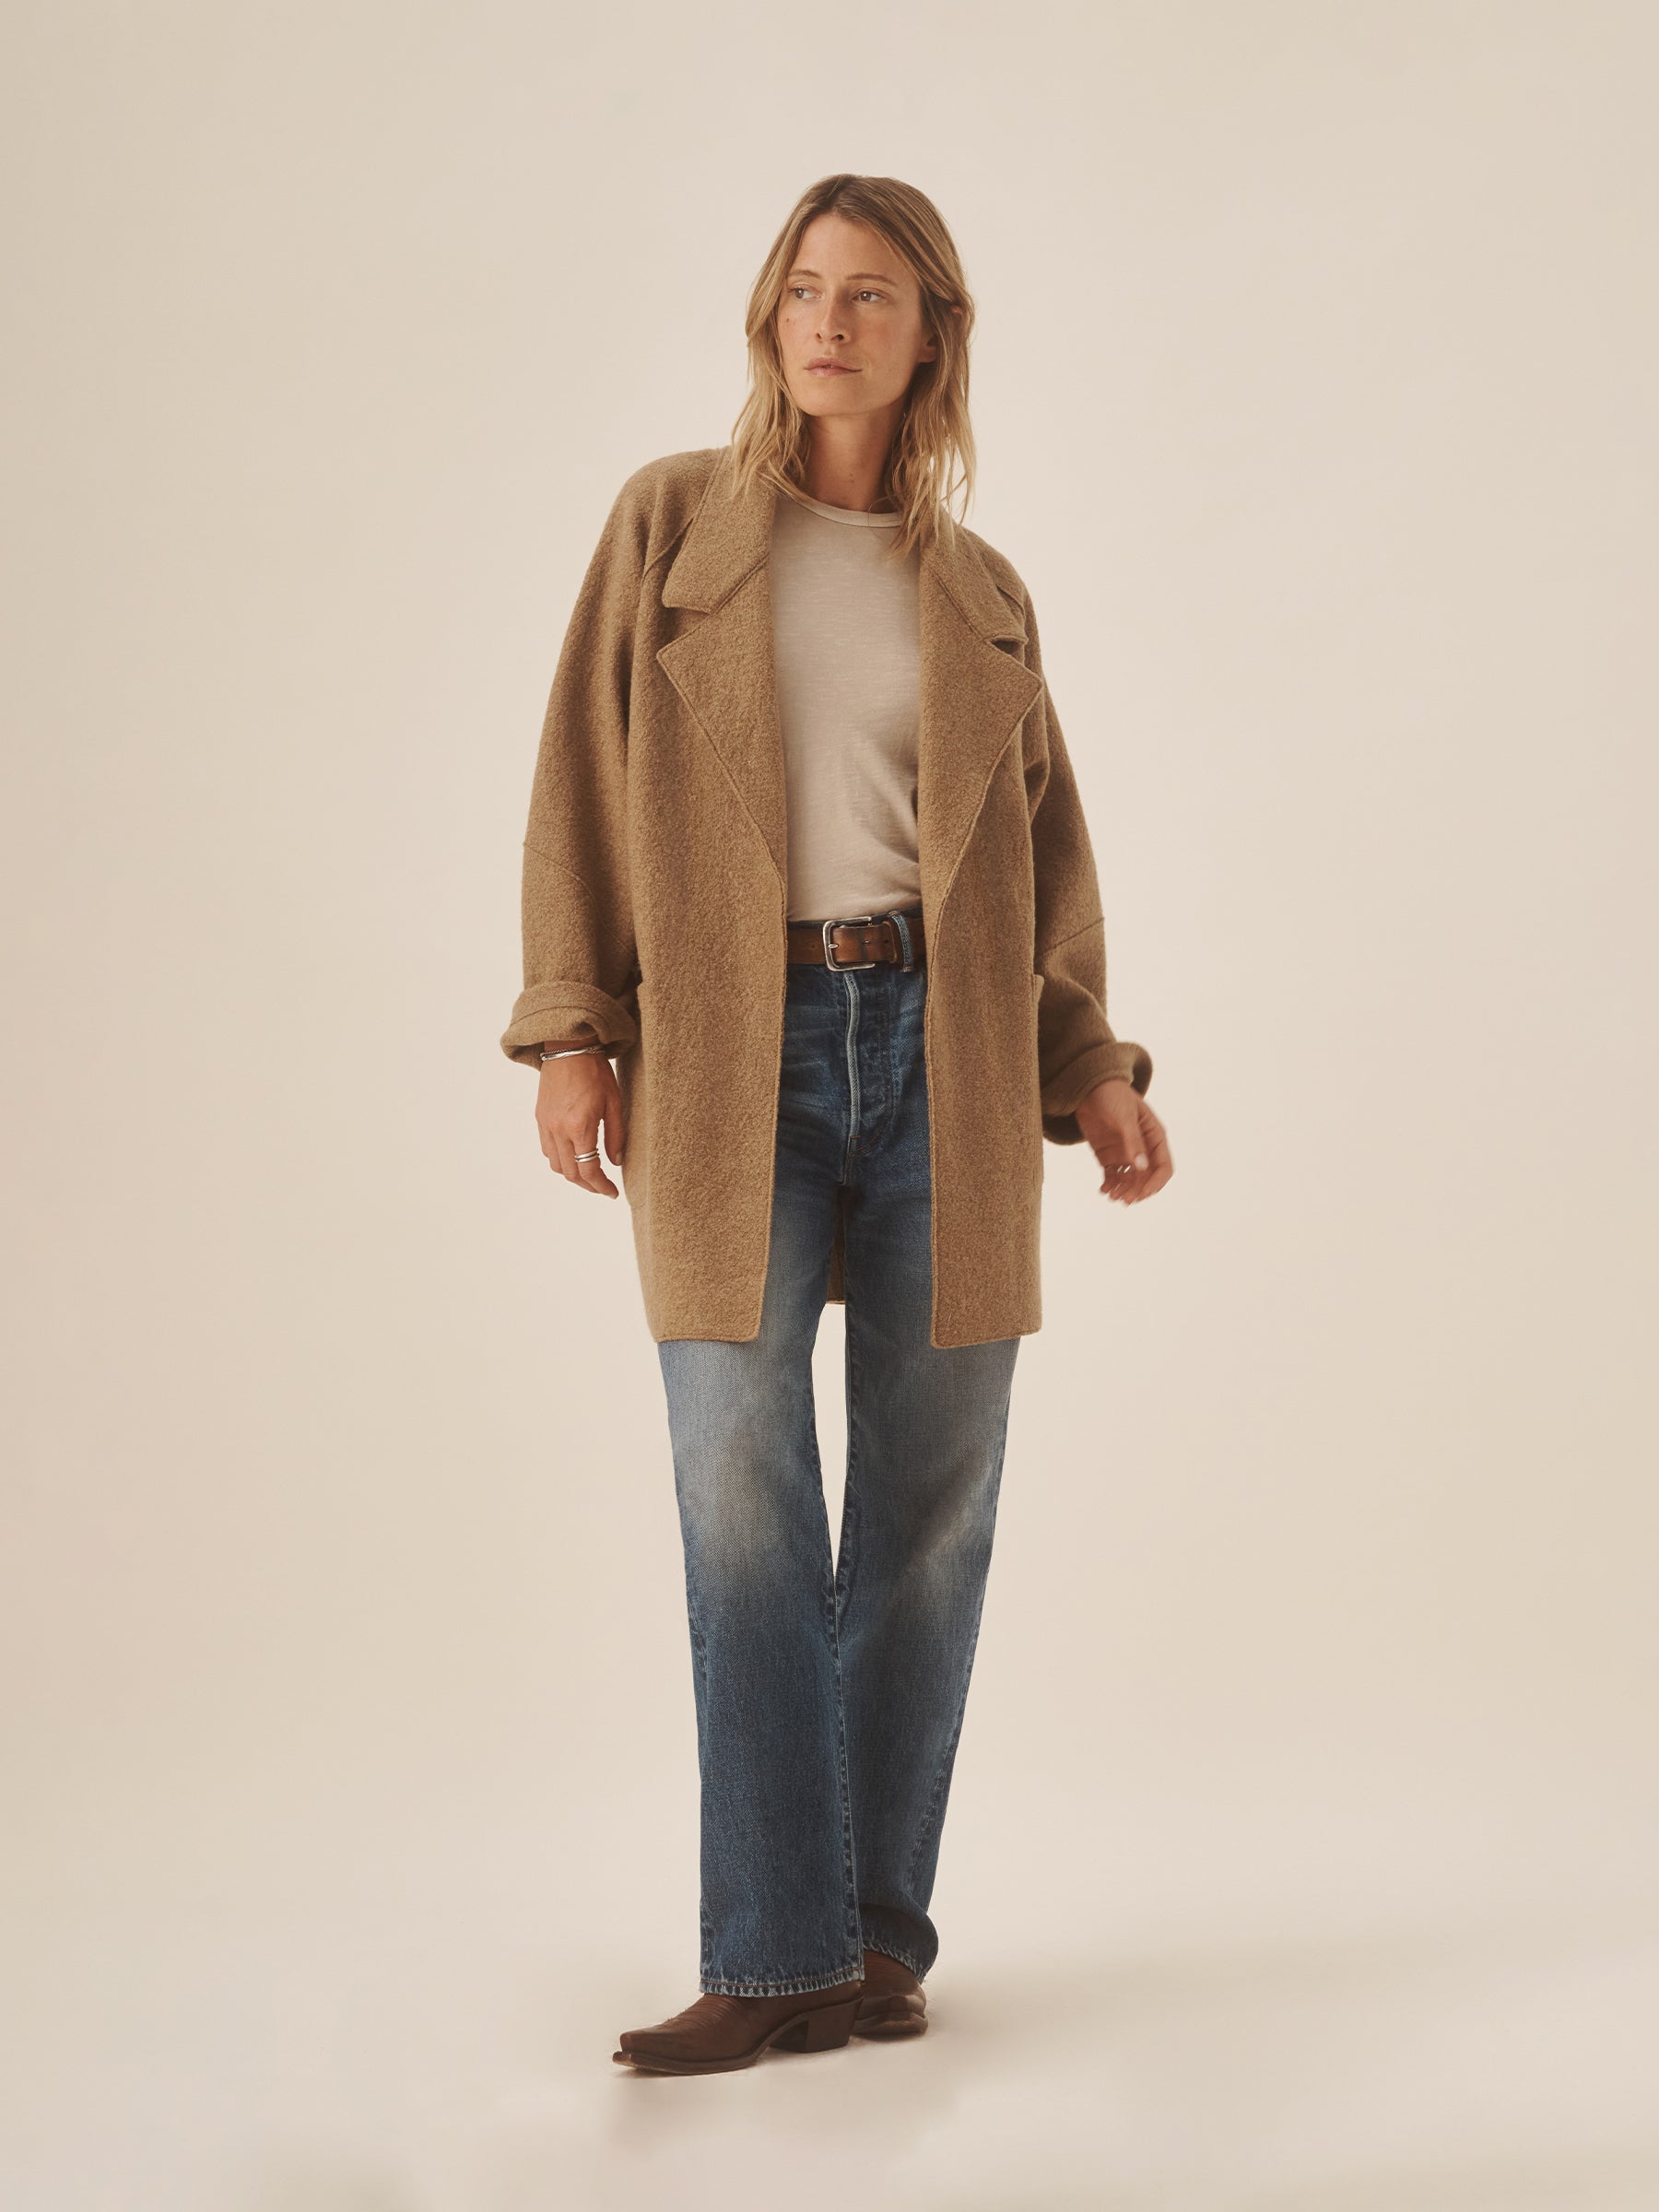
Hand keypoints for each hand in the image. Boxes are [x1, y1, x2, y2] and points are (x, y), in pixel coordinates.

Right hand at [536, 1051, 626, 1197]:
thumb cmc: (595, 1072)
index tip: (612, 1192)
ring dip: (572, 1174)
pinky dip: (560, 1159)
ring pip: (556, 1165)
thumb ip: (615, 1136)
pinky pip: (547, 1149)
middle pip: (570, 1173)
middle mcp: (558, 1129)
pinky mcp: (540, 1118)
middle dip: (588, 1185)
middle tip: (603, 1187)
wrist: (568, 1048)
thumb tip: (615, 1162)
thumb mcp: (614, 1103)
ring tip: (589, 1173)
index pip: (588, 1170)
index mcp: (579, 1127)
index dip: (601, 1186)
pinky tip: (573, 1154)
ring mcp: (546, 1125)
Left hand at [1075, 1078, 1172, 1205]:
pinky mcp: (1109, 1155)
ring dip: (1123, 1191)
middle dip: (1138, 1191)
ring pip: (1130, 1180)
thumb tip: (1141, 1167)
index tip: (1141, 1194)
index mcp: (1154, 1136)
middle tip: (1125, 1200)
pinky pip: (1113, 1176)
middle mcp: (1142, 1147)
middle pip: (1146, 1177)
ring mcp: (1125, 1152)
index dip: (1155, 1183)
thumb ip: (1132, 1142)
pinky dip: (1110, 1185)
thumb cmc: (1112, 1095)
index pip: (1163, 1166)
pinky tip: (1103, 1190)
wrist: (1089, 1087)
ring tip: (1112, 1196)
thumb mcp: (1123, 1117)